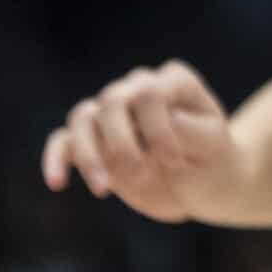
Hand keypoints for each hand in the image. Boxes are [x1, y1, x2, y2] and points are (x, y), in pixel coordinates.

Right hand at [41, 61, 240, 223]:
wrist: (205, 182)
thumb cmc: (214, 158)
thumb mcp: (215, 145)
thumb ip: (191, 129)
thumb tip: (167, 118)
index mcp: (172, 82)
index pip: (150, 93)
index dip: (157, 130)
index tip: (176, 162)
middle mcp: (138, 89)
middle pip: (112, 101)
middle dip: (123, 143)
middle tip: (144, 176)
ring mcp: (112, 114)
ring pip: (83, 117)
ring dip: (90, 154)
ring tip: (104, 188)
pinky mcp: (93, 142)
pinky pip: (63, 141)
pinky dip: (56, 159)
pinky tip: (58, 183)